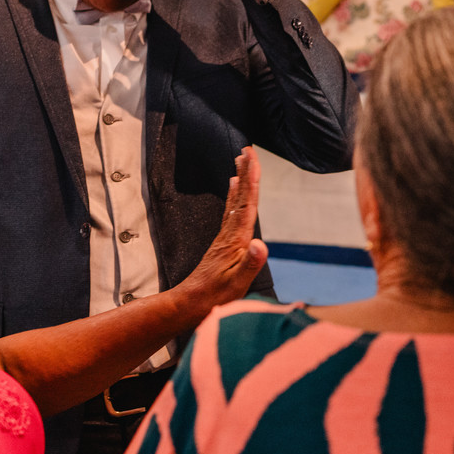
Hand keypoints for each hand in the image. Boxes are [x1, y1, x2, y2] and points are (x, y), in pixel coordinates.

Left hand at [172, 147, 267, 313]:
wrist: (191, 303)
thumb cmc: (217, 296)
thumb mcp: (238, 283)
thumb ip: (250, 263)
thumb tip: (261, 243)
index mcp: (237, 240)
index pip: (248, 204)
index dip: (252, 180)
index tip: (252, 158)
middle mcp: (230, 233)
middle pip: (241, 197)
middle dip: (246, 172)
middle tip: (247, 150)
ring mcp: (226, 237)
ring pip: (235, 202)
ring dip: (240, 181)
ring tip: (241, 162)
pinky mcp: (223, 242)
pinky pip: (231, 212)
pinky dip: (235, 198)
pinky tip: (234, 191)